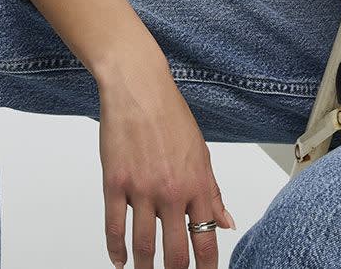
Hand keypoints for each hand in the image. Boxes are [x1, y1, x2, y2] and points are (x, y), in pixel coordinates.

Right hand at [98, 60, 235, 268]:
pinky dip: (116, 250)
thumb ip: (212, 191)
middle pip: (175, 251)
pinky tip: (120, 261)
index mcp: (197, 182)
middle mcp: (172, 190)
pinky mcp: (115, 183)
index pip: (206, 237)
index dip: (207, 266)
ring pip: (144, 245)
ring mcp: (142, 188)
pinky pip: (114, 227)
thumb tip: (225, 222)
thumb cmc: (171, 115)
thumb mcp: (201, 153)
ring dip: (145, 268)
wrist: (139, 88)